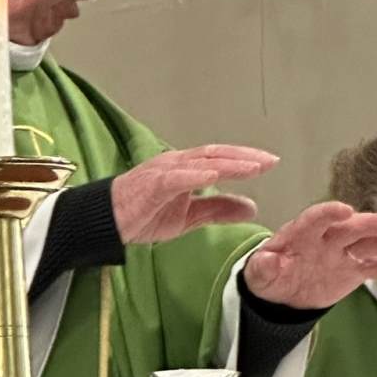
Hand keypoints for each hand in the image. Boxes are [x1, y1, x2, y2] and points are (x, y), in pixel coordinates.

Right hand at [111, 145, 277, 243]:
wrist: (106, 222)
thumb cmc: (142, 213)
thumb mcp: (189, 217)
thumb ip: (218, 210)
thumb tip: (251, 207)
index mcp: (186, 169)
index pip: (221, 159)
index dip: (245, 159)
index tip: (270, 162)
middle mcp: (177, 164)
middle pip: (215, 155)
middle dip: (244, 157)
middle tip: (270, 161)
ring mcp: (163, 172)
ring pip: (200, 163)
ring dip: (227, 164)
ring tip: (251, 167)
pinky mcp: (151, 185)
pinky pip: (176, 178)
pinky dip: (195, 175)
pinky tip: (213, 176)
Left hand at [242, 201, 376, 308]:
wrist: (281, 293)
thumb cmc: (268, 277)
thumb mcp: (259, 274)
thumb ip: (265, 266)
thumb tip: (269, 260)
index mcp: (302, 233)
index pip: (315, 218)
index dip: (329, 214)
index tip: (344, 210)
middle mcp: (328, 238)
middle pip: (352, 228)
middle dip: (371, 223)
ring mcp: (345, 252)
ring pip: (370, 244)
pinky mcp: (356, 269)